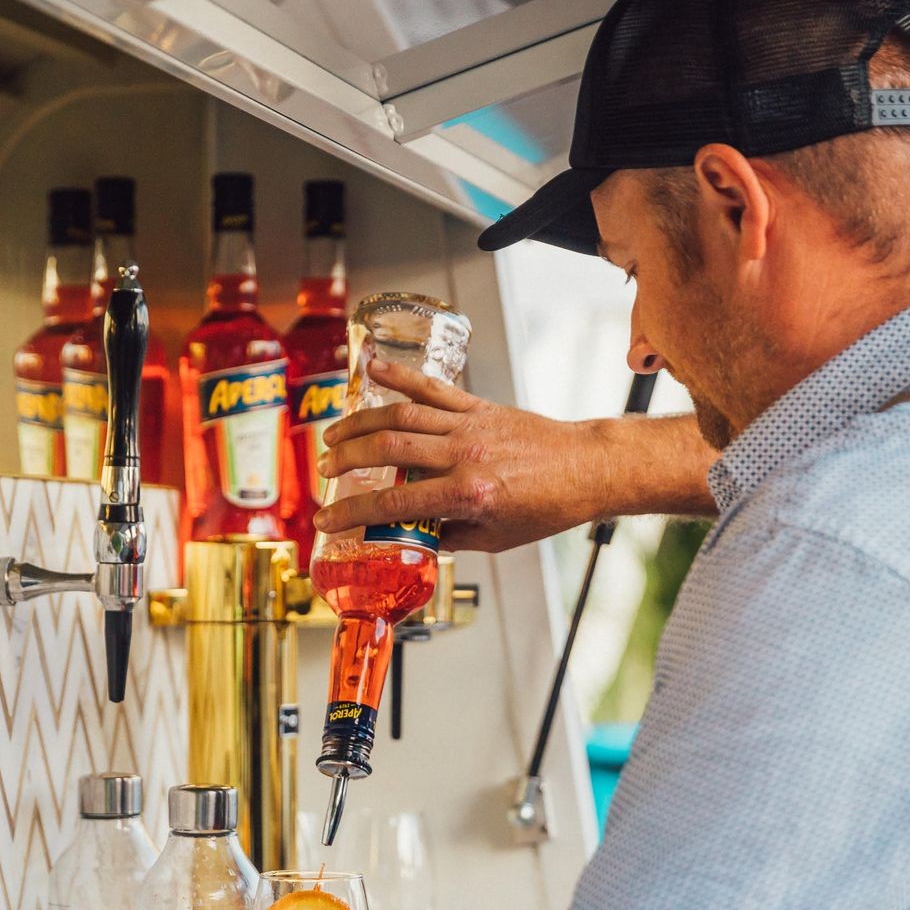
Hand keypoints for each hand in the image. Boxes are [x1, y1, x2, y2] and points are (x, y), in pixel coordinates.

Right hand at [315, 358, 619, 553]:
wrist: (587, 468)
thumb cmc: (548, 507)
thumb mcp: (496, 538)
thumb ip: (451, 536)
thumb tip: (415, 537)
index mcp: (468, 494)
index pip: (395, 501)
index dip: (353, 510)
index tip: (326, 518)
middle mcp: (465, 455)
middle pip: (388, 449)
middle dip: (347, 459)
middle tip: (322, 471)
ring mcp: (470, 426)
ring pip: (402, 416)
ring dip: (360, 423)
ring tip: (332, 436)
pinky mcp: (479, 407)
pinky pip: (432, 390)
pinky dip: (399, 378)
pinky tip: (372, 371)